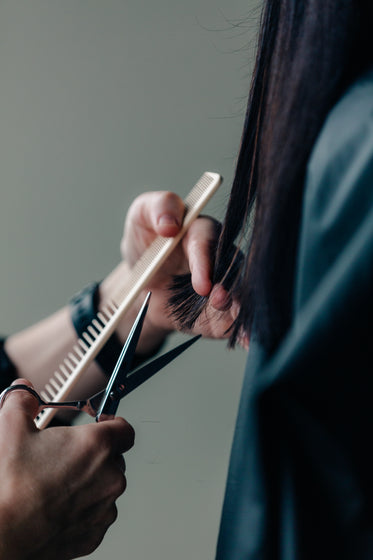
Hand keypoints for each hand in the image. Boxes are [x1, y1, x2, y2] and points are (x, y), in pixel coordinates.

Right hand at [0, 379, 134, 559]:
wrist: (5, 536)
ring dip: (90, 483)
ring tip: (58, 484)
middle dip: (94, 455)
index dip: (112, 424)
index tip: (101, 425)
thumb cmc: (12, 488)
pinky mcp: (96, 533)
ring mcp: (105, 506)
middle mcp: (109, 475)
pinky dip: (83, 509)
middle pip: (113, 457)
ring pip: (105, 487)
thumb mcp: (12, 430)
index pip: (124, 428)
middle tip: (66, 457)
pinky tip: (58, 506)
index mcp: (97, 445)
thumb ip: (22, 402)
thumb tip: (24, 393)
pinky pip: (97, 514)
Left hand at [120, 191, 243, 344]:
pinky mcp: (224, 309)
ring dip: (241, 309)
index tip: (201, 283)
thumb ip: (158, 208)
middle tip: (217, 301)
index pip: (209, 241)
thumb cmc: (147, 243)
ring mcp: (225, 284)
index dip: (206, 261)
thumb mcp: (142, 217)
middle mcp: (220, 257)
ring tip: (241, 327)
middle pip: (233, 268)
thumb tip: (170, 223)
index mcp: (202, 231)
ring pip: (241, 294)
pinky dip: (245, 331)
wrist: (143, 285)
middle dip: (230, 286)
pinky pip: (237, 319)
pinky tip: (248, 341)